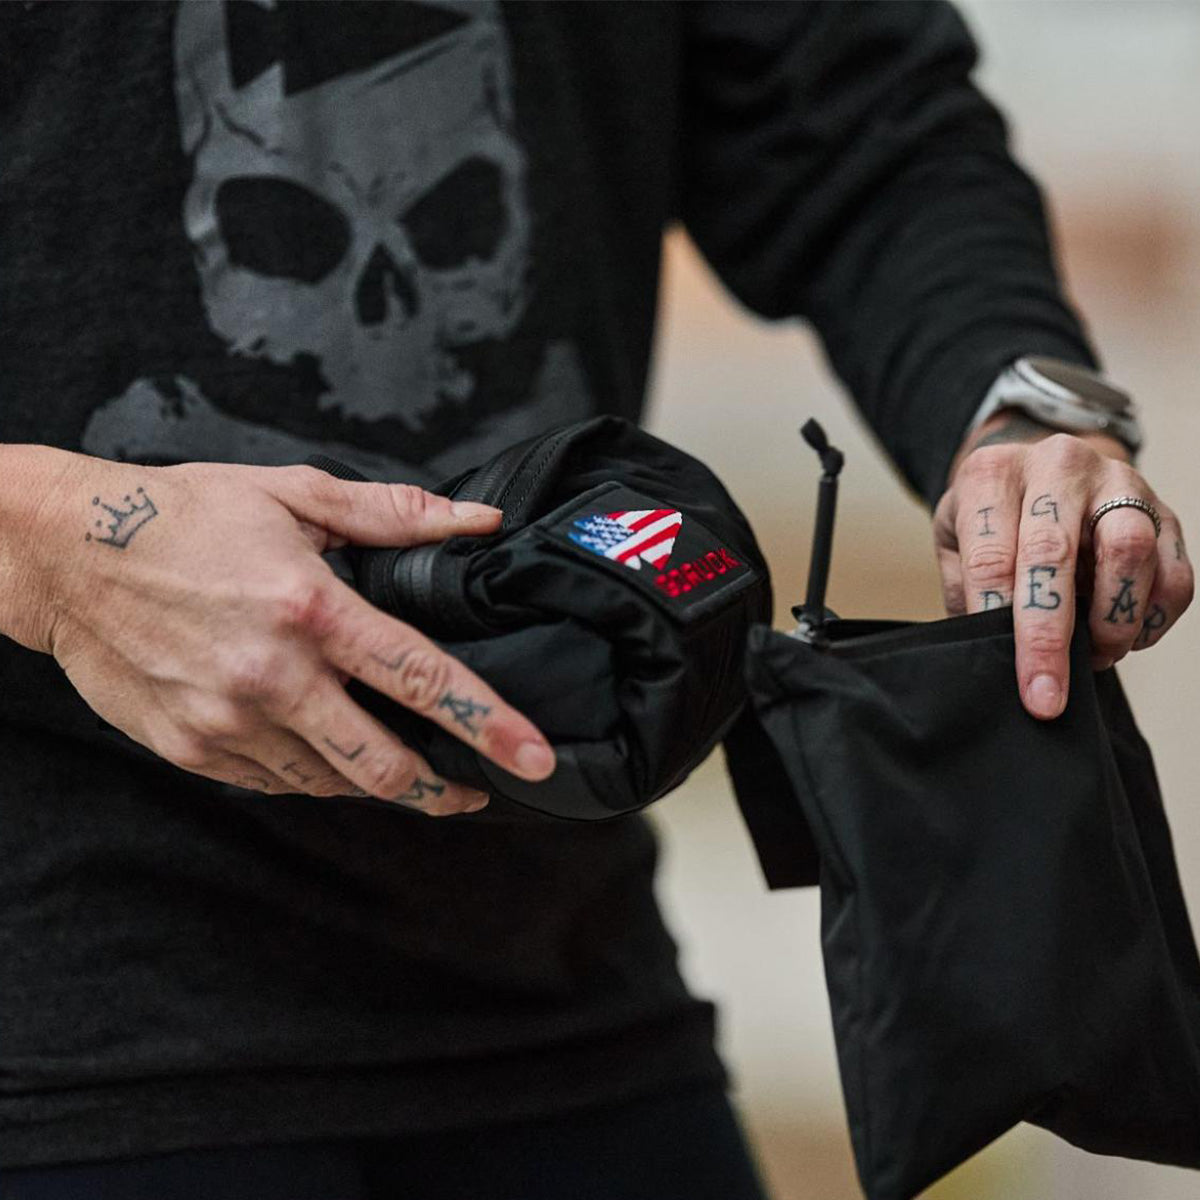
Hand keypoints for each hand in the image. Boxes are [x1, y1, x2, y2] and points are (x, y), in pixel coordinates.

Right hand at [39, 458, 556, 813]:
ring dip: (377, 781)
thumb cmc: (183, 514)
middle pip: (383, 764)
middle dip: (444, 789)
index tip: (533, 757)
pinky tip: (326, 748)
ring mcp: (227, 723)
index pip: (422, 677)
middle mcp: (272, 677)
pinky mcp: (191, 750)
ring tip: (406, 765)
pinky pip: (276, 782)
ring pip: (330, 783)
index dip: (487, 722)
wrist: (63, 554)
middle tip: (478, 790)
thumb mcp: (293, 493)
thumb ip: (394, 515)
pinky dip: (314, 774)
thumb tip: (478, 520)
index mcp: (310, 609)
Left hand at [933, 412, 1193, 719]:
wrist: (1037, 474)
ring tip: (1092, 658)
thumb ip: (968, 591)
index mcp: (993, 474)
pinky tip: (1126, 640)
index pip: (991, 555)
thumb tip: (995, 652)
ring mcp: (1116, 482)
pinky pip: (1174, 572)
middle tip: (1047, 694)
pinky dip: (1153, 619)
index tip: (1009, 673)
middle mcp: (1057, 466)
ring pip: (1128, 551)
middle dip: (1049, 635)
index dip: (998, 620)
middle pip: (1055, 552)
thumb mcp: (956, 543)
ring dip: (1111, 622)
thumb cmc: (992, 520)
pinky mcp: (1163, 510)